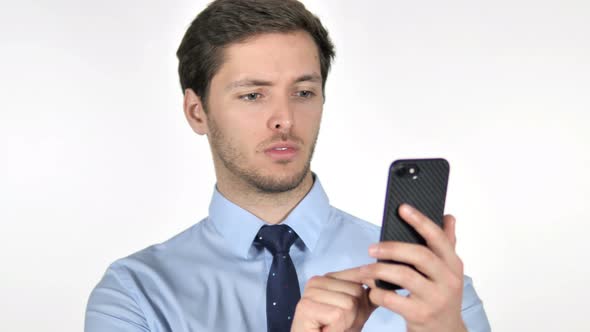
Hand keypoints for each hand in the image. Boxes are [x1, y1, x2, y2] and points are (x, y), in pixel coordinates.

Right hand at [291, 268, 376, 331]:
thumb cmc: (334, 331)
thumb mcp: (356, 311)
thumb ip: (367, 295)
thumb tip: (382, 282)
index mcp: (328, 278)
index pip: (360, 278)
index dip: (362, 303)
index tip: (348, 316)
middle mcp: (316, 281)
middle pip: (357, 292)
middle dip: (355, 315)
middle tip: (339, 324)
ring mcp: (309, 292)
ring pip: (349, 304)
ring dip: (346, 323)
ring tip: (333, 328)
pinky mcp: (305, 306)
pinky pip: (338, 315)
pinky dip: (338, 329)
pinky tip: (326, 331)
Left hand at [360, 204, 466, 331]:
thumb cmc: (441, 297)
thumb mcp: (449, 272)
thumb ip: (447, 245)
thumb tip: (448, 217)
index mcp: (453, 265)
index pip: (438, 238)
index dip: (420, 221)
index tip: (402, 208)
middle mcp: (448, 280)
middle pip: (419, 255)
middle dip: (392, 248)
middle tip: (372, 248)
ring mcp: (435, 298)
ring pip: (403, 276)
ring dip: (378, 270)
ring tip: (364, 270)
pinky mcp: (421, 315)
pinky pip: (393, 299)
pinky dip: (378, 293)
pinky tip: (372, 290)